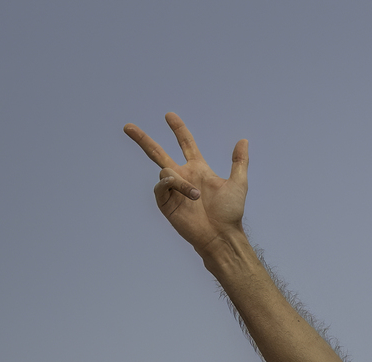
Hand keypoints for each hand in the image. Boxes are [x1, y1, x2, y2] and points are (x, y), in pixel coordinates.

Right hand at [123, 113, 247, 255]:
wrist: (222, 235)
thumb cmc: (230, 213)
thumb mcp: (239, 183)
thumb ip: (239, 161)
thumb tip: (244, 140)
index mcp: (198, 169)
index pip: (185, 144)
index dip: (178, 129)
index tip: (169, 115)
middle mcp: (183, 177)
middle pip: (158, 153)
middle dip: (143, 140)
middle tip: (128, 127)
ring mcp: (173, 190)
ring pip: (165, 171)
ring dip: (181, 182)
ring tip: (196, 197)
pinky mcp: (166, 203)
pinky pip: (161, 186)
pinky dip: (168, 184)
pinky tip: (180, 190)